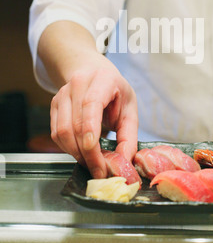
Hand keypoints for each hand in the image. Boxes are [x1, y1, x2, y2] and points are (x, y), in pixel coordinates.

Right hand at [50, 59, 138, 178]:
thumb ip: (129, 135)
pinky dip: (68, 148)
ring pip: (62, 131)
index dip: (90, 127)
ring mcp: (63, 94)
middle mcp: (78, 84)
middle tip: (99, 170)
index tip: (93, 149)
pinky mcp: (53, 105)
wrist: (92, 72)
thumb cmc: (114, 91)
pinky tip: (81, 153)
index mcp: (103, 79)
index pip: (91, 104)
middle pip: (75, 123)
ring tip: (91, 164)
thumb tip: (124, 162)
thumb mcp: (129, 108)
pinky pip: (56, 133)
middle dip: (86, 152)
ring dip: (76, 153)